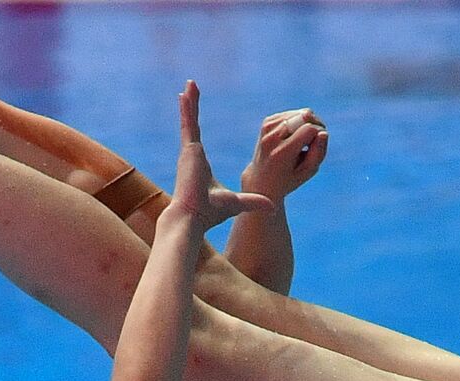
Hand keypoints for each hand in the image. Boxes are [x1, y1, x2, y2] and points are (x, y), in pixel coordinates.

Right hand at [170, 81, 273, 230]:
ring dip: (190, 102)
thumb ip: (253, 202)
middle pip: (191, 124)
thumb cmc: (210, 213)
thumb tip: (273, 207)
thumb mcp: (237, 203)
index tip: (194, 113)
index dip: (195, 124)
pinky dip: (187, 107)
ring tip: (190, 84)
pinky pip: (188, 122)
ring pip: (189, 120)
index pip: (197, 138)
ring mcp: (188, 151)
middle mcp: (191, 154)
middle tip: (190, 89)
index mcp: (199, 163)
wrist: (193, 218)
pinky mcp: (189, 149)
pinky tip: (186, 92)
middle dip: (191, 107)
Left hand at [240, 108, 327, 199]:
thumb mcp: (307, 172)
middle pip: (305, 116)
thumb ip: (318, 153)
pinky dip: (299, 122)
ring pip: (301, 113)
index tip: (317, 146)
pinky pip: (293, 114)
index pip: (309, 129)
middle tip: (314, 141)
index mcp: (282, 152)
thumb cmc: (288, 178)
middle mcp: (272, 137)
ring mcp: (268, 127)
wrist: (260, 180)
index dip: (319, 135)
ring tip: (304, 141)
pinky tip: (295, 136)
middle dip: (317, 125)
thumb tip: (324, 132)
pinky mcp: (267, 122)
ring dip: (308, 124)